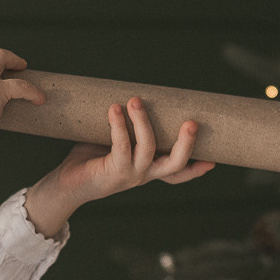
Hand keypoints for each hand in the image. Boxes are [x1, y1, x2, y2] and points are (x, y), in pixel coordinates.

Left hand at [22, 97, 213, 237]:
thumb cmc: (90, 158)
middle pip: (174, 164)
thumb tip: (136, 96)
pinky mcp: (113, 172)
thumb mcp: (115, 142)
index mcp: (148, 170)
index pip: (177, 173)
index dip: (195, 169)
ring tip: (135, 101)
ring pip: (147, 149)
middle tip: (193, 123)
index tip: (213, 161)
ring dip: (143, 123)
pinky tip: (115, 109)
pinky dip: (119, 126)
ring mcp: (130, 175)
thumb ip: (129, 128)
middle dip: (186, 144)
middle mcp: (143, 175)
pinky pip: (121, 147)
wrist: (65, 184)